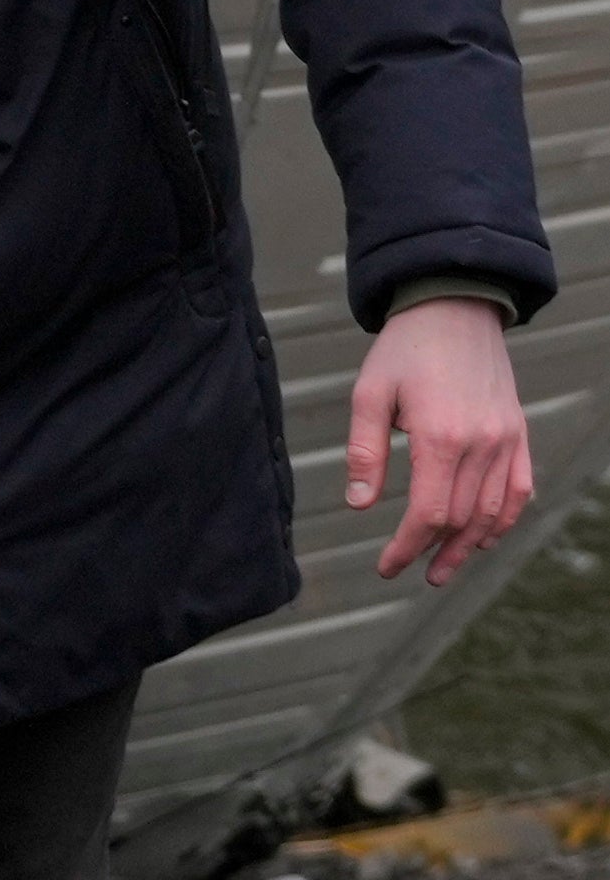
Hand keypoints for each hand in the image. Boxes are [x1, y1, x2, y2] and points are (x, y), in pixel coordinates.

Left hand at [352, 295, 535, 582]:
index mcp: (441, 437)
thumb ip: (365, 452)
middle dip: (432, 551)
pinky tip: (484, 537)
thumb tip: (359, 504)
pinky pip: (520, 488)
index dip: (406, 547)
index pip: (428, 513)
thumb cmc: (404, 351)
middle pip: (460, 518)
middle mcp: (482, 443)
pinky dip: (504, 518)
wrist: (455, 310)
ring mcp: (507, 439)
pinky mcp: (518, 431)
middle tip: (407, 570)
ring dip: (468, 545)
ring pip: (493, 511)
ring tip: (442, 568)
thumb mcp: (369, 394)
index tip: (386, 567)